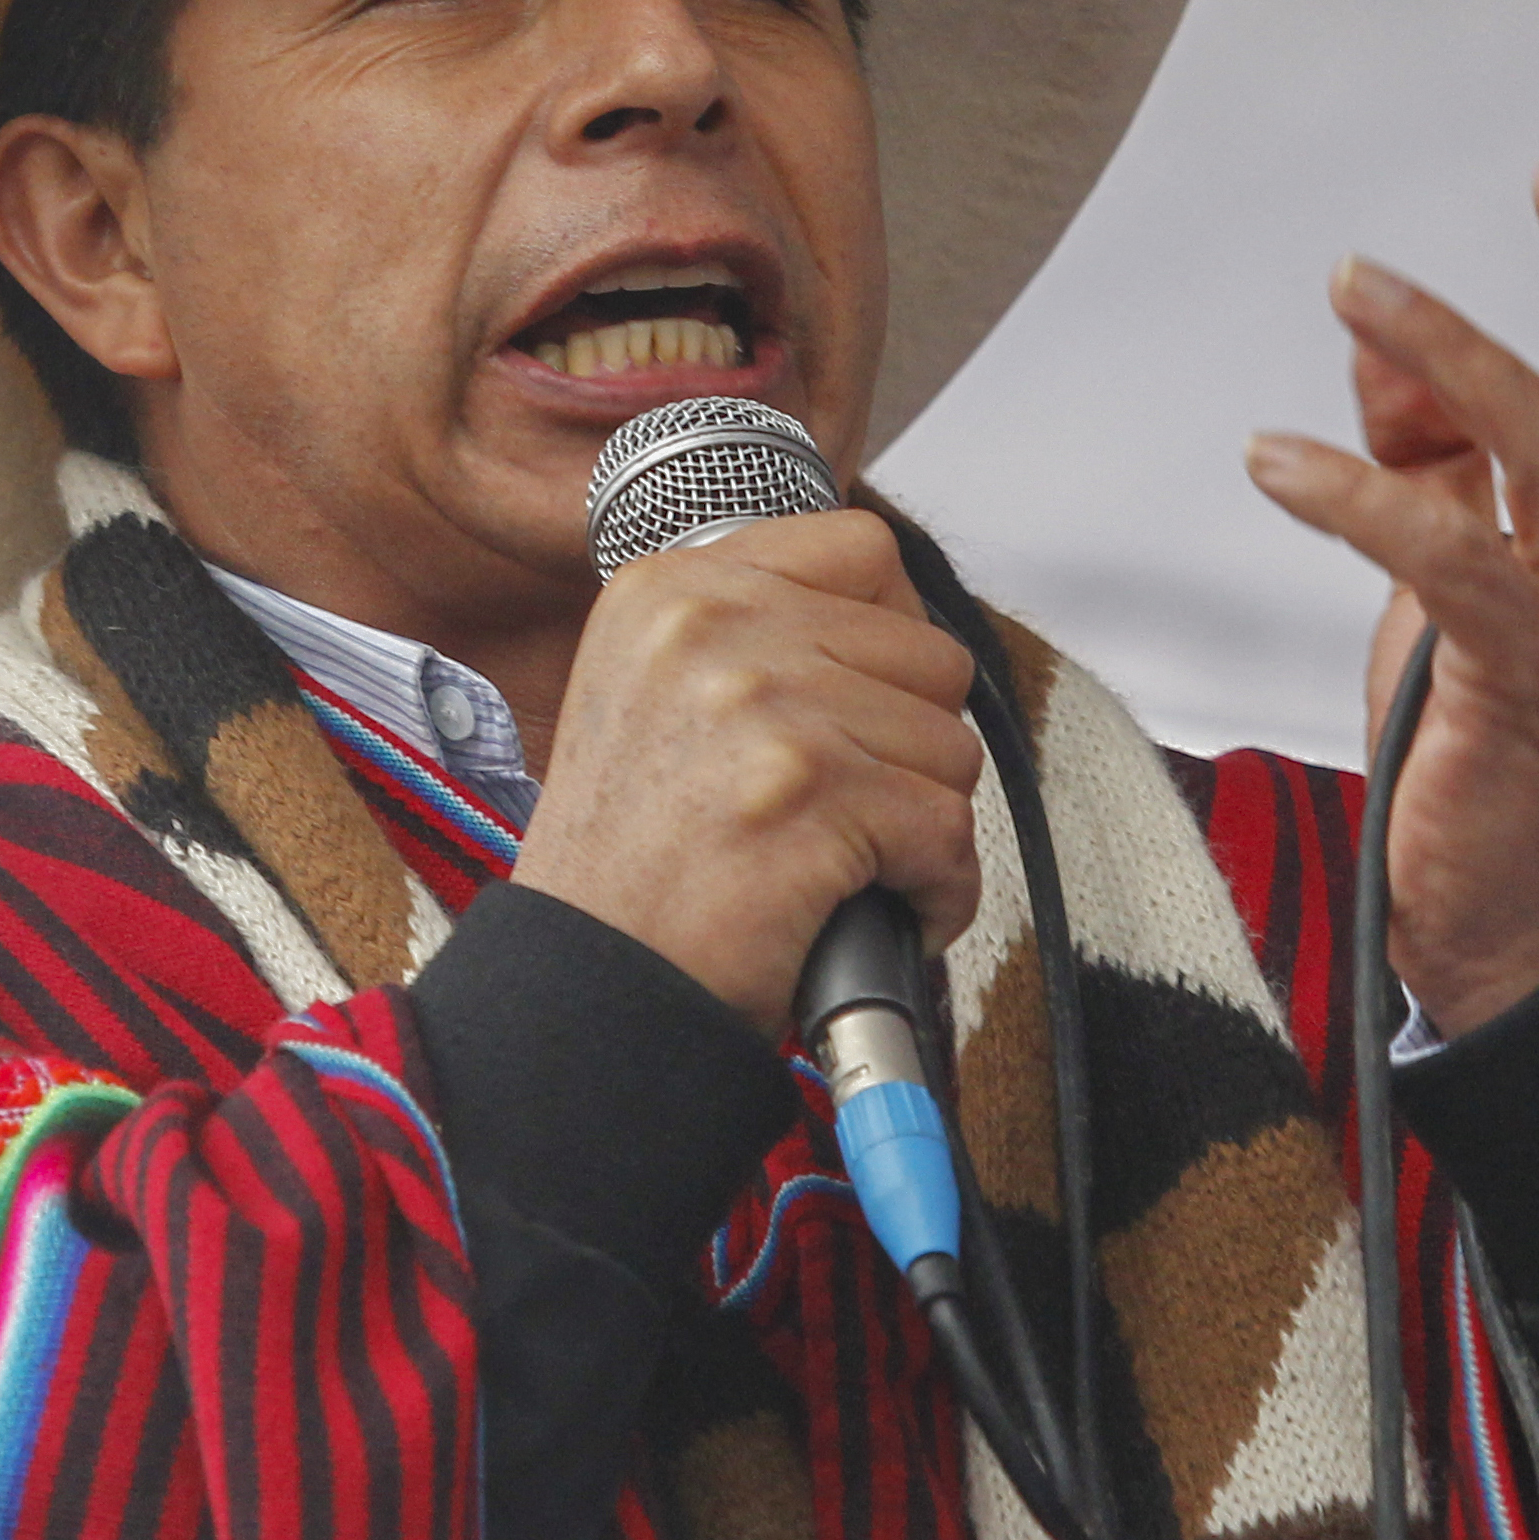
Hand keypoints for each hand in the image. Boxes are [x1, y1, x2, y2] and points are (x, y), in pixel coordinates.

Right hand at [511, 508, 985, 1034]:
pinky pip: (949, 832)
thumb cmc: (629, 869)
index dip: (891, 636)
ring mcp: (760, 705)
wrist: (588, 987)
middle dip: (910, 747)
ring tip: (853, 865)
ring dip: (922, 824)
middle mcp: (710, 625)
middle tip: (850, 809)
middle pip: (927, 654)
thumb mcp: (651, 693)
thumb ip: (753, 634)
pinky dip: (937, 891)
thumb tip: (892, 622)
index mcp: (671, 588)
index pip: (863, 552)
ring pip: (950, 746)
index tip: (866, 703)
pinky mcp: (807, 794)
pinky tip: (881, 911)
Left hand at [1242, 140, 1538, 1036]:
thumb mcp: (1458, 565)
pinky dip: (1354, 496)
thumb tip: (1373, 328)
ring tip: (1349, 278)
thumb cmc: (1476, 727)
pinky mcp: (1518, 692)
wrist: (1496, 919)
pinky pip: (1448, 563)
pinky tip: (1269, 458)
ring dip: (1456, 348)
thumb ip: (1429, 445)